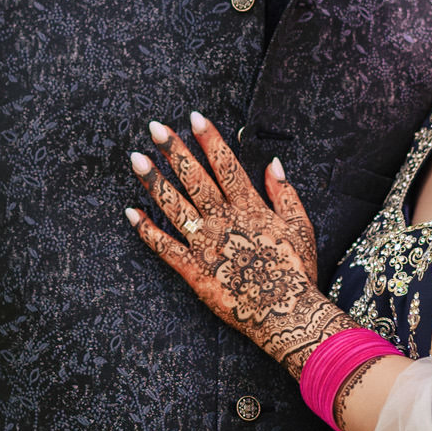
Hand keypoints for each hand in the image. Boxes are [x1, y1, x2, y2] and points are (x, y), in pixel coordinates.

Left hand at [127, 112, 349, 374]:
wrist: (286, 314)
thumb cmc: (297, 271)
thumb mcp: (301, 227)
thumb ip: (285, 193)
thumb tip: (273, 165)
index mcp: (249, 207)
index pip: (225, 164)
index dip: (208, 139)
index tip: (193, 117)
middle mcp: (223, 220)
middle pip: (194, 178)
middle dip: (174, 150)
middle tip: (154, 128)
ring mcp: (205, 244)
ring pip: (174, 206)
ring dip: (154, 181)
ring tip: (136, 159)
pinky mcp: (193, 270)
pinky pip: (163, 246)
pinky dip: (146, 229)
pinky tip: (131, 212)